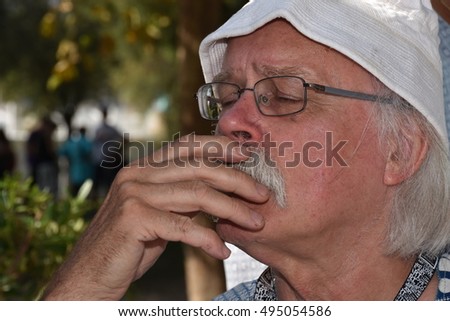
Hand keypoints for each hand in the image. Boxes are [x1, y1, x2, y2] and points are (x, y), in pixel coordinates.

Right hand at [42, 135, 269, 299]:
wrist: (91, 273)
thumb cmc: (131, 243)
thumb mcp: (159, 210)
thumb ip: (182, 194)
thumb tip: (222, 187)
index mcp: (143, 166)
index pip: (188, 145)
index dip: (221, 147)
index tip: (250, 155)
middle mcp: (137, 173)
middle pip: (199, 168)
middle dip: (237, 180)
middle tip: (263, 195)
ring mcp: (133, 194)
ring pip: (197, 195)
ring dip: (232, 210)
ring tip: (255, 223)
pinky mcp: (133, 218)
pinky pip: (183, 227)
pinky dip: (208, 239)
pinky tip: (222, 251)